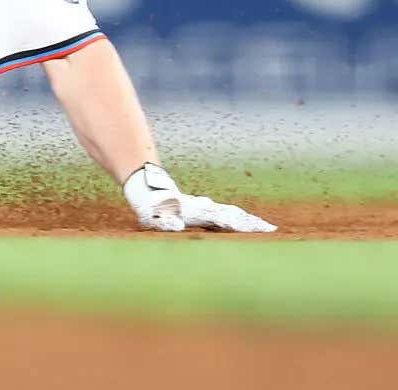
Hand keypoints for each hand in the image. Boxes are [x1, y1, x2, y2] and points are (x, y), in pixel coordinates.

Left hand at [123, 163, 275, 233]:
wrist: (149, 192)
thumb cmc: (152, 210)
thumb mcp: (155, 219)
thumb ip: (166, 224)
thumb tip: (177, 227)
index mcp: (198, 212)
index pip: (223, 220)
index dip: (238, 225)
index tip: (254, 230)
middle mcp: (207, 208)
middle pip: (234, 215)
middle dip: (252, 223)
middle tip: (272, 230)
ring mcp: (208, 207)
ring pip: (234, 213)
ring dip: (250, 220)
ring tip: (268, 227)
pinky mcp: (207, 210)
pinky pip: (229, 214)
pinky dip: (242, 219)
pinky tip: (251, 224)